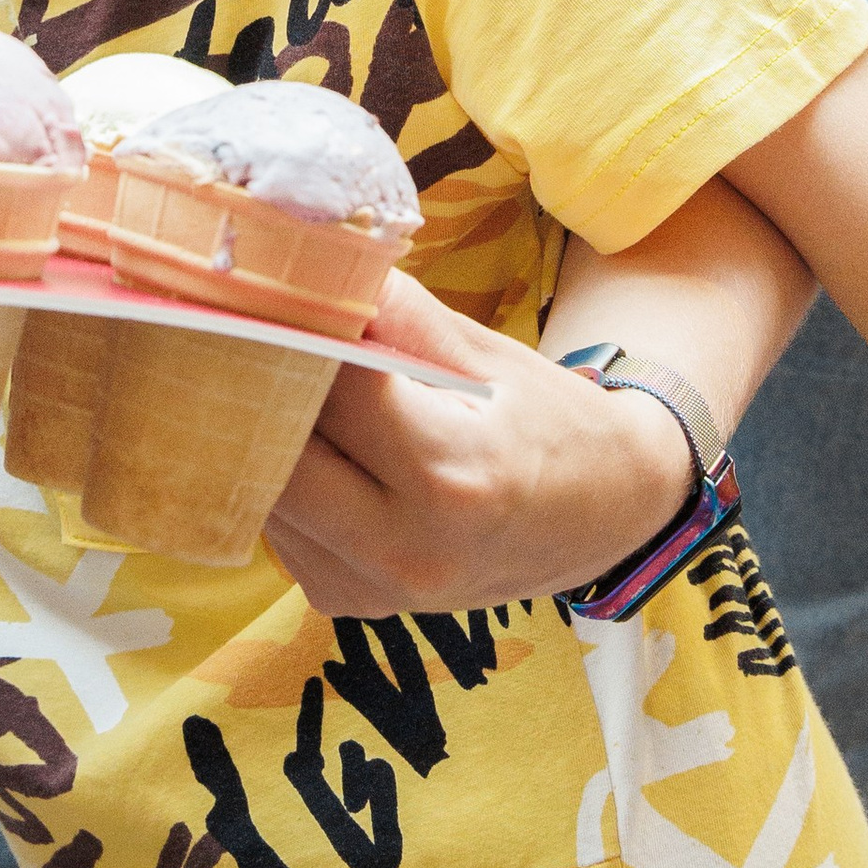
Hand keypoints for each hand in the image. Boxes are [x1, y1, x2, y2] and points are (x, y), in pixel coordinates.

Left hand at [264, 275, 693, 618]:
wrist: (604, 515)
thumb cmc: (551, 423)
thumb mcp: (488, 356)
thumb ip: (398, 315)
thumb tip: (314, 264)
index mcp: (453, 480)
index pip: (335, 395)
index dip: (303, 338)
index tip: (285, 296)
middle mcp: (406, 551)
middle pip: (278, 455)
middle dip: (265, 389)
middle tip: (263, 333)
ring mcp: (374, 591)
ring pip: (268, 495)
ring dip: (266, 437)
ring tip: (288, 384)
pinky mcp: (349, 603)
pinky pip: (282, 529)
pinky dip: (286, 479)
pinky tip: (322, 446)